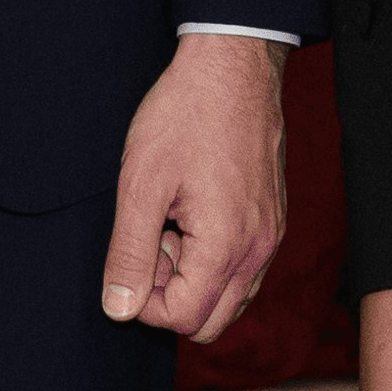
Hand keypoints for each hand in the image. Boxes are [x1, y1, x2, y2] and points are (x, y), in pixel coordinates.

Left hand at [99, 33, 288, 345]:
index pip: (183, 319)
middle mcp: (259, 252)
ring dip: (191, 279)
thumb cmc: (185, 115)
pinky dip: (211, 260)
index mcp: (226, 246)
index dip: (144, 299)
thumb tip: (119, 309)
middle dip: (170, 295)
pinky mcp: (272, 222)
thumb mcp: (140, 182)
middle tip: (150, 240)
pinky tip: (190, 214)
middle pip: (210, 323)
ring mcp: (270, 237)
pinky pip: (242, 270)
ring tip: (169, 224)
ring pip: (229, 299)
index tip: (133, 251)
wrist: (233, 67)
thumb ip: (128, 253)